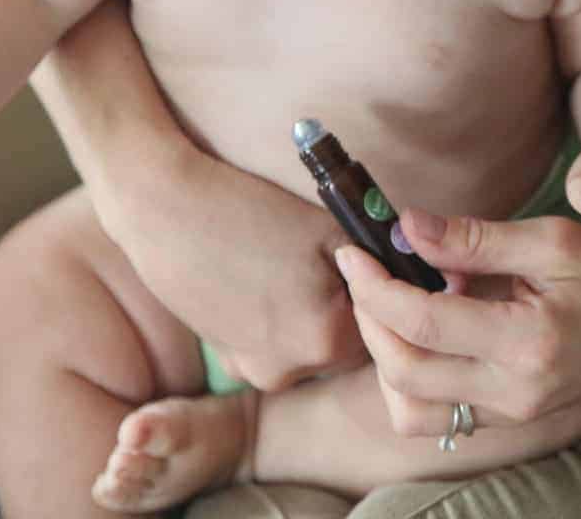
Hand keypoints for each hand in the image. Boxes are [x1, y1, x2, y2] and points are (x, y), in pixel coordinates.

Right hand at [90, 141, 365, 390]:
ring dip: (315, 315)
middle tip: (327, 259)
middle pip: (348, 342)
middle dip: (350, 305)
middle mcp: (290, 371)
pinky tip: (261, 280)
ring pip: (312, 345)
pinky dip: (279, 320)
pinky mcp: (227, 362)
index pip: (385, 326)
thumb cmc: (249, 210)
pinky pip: (276, 346)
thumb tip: (418, 277)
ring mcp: (253, 371)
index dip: (385, 291)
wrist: (162, 209)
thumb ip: (378, 262)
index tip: (375, 262)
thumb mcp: (330, 230)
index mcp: (324, 340)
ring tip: (289, 266)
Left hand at [335, 208, 580, 438]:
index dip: (376, 286)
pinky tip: (427, 333)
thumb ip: (475, 237)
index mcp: (528, 341)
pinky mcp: (510, 420)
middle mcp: (515, 391)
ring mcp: (512, 414)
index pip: (424, 323)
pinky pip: (437, 417)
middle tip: (365, 274)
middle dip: (370, 320)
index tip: (353, 251)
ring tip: (397, 305)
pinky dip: (414, 378)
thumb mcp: (553, 240)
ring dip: (386, 358)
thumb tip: (406, 224)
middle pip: (405, 373)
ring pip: (412, 410)